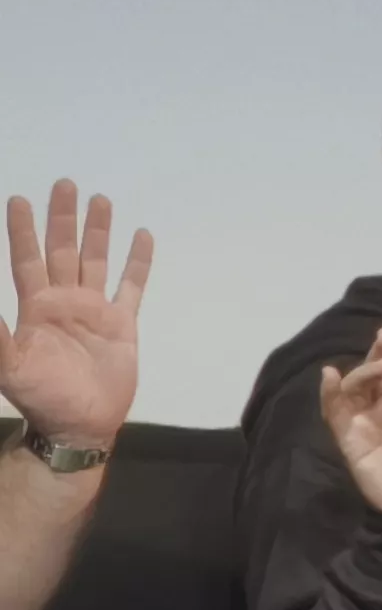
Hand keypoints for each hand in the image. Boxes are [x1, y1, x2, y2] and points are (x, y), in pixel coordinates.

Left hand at [3, 180, 153, 456]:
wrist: (79, 425)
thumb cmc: (40, 395)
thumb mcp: (9, 364)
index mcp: (36, 306)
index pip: (26, 259)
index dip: (22, 230)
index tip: (19, 199)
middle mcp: (63, 301)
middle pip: (62, 250)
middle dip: (63, 219)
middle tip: (65, 184)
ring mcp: (94, 311)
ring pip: (96, 261)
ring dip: (98, 232)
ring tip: (101, 200)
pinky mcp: (123, 325)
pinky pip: (132, 287)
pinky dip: (138, 263)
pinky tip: (141, 237)